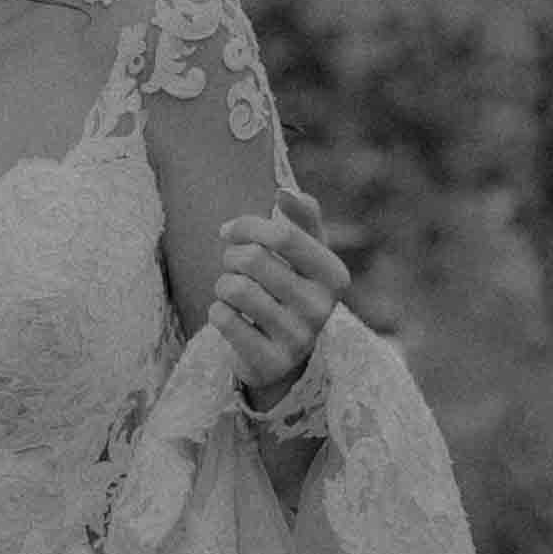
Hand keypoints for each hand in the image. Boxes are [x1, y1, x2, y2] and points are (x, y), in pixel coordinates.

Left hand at [213, 203, 351, 399]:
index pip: (282, 235)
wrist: (284, 355)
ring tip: (233, 293)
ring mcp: (297, 338)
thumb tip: (284, 191)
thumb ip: (302, 216)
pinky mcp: (270, 362)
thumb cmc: (291, 288)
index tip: (228, 231)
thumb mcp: (306, 252)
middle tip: (233, 267)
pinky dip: (217, 312)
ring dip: (223, 285)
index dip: (246, 226)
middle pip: (253, 260)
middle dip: (231, 257)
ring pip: (234, 288)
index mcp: (334, 275)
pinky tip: (231, 318)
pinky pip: (223, 319)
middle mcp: (321, 309)